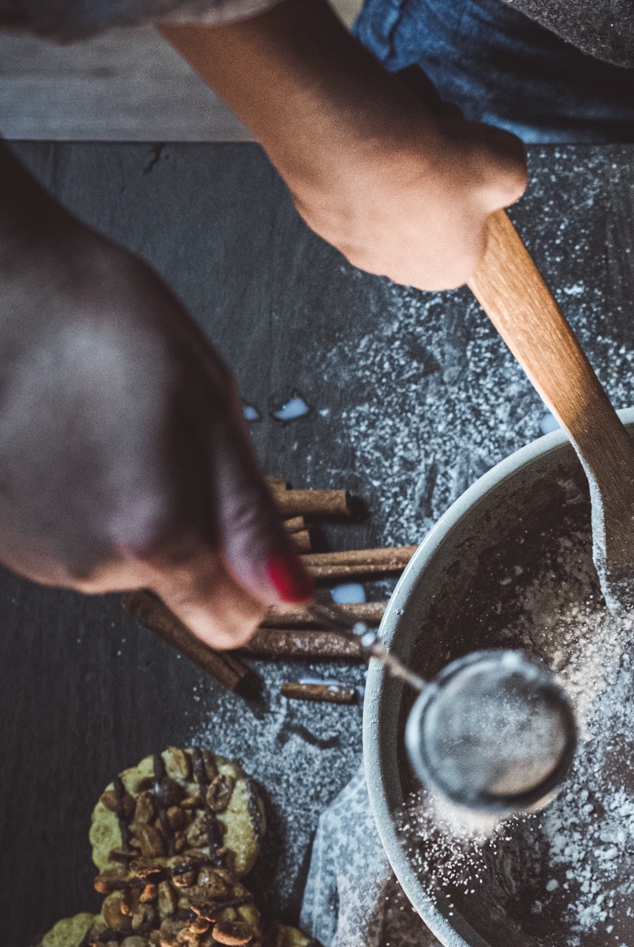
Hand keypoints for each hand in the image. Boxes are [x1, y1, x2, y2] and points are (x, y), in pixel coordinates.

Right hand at [0, 149, 306, 646]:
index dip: (251, 581)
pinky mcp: (1, 535)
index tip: (249, 535)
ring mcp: (37, 553)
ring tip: (112, 428)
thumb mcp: (211, 406)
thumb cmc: (101, 326)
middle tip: (169, 442)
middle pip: (175, 582)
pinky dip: (78, 499)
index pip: (229, 621)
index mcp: (154, 533)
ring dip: (128, 507)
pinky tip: (71, 439)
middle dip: (188, 525)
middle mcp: (90, 562)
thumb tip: (292, 592)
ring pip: (119, 558)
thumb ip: (251, 516)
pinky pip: (68, 537)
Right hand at [162, 0, 526, 288]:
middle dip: (437, 163)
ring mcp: (352, 242)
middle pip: (431, 203)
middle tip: (440, 128)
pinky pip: (349, 172)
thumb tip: (501, 169)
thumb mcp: (509, 167)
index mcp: (449, 268)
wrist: (356, 139)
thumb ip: (513, 175)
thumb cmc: (436, 162)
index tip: (470, 151)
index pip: (474, 226)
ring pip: (389, 185)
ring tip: (402, 121)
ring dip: (400, 149)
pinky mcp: (317, 211)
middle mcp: (398, 267)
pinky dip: (360, 146)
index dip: (475, 179)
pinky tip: (366, 126)